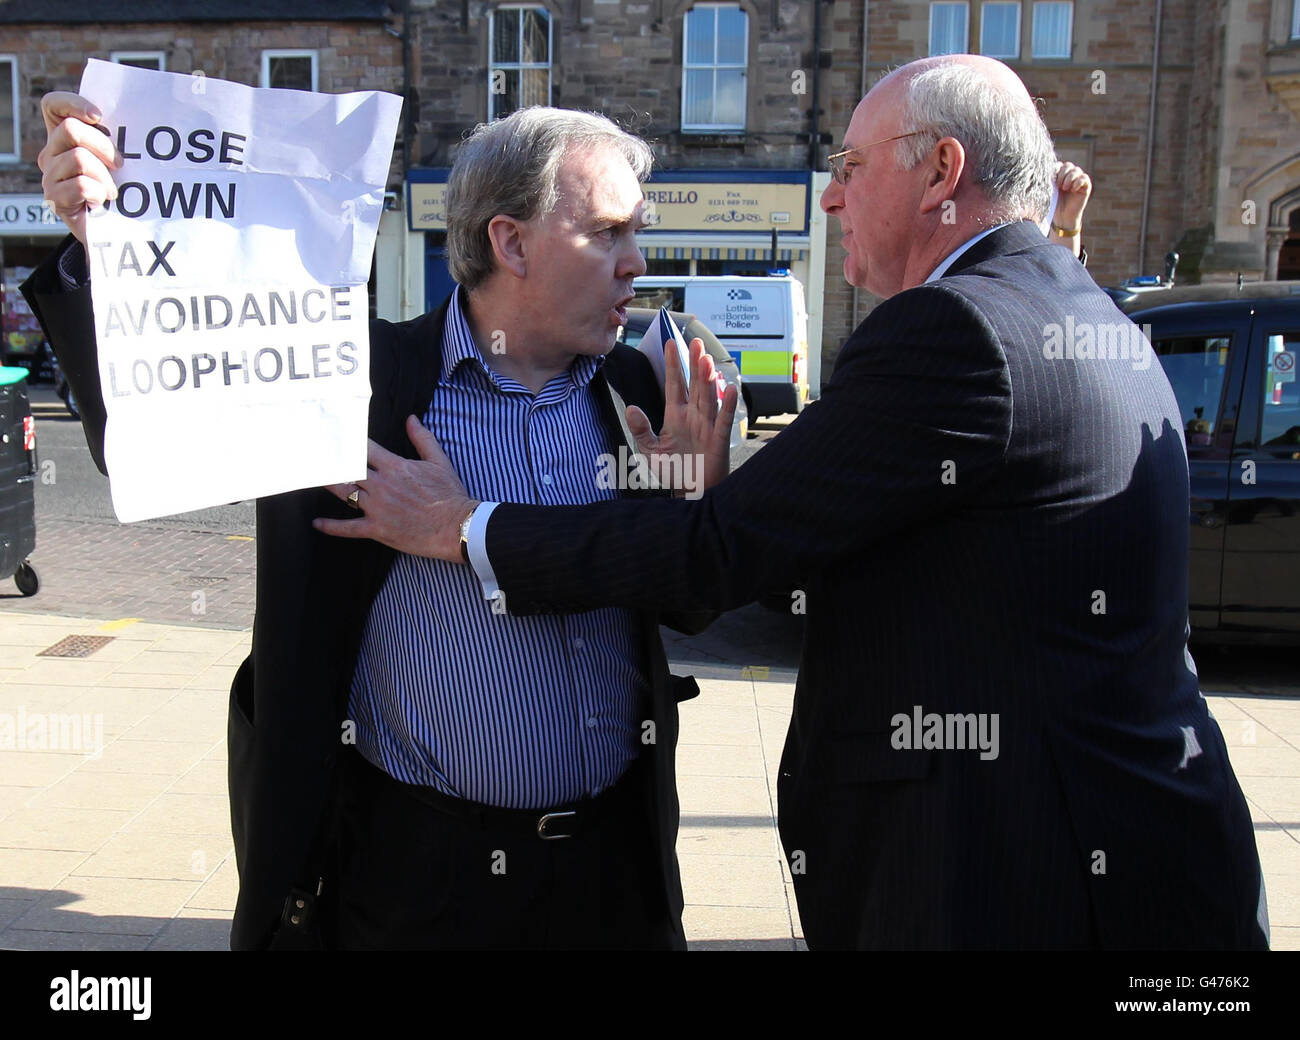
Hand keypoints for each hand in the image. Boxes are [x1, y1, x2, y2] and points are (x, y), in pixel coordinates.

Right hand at [37, 92, 119, 245]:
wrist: (116, 231)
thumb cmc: (121, 193)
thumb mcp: (117, 161)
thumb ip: (115, 140)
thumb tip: (140, 123)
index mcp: (63, 139)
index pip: (53, 106)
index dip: (72, 103)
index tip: (99, 116)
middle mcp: (51, 154)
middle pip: (70, 130)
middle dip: (102, 145)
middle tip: (119, 165)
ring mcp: (50, 176)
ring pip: (78, 158)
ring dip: (104, 176)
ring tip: (112, 191)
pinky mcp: (54, 199)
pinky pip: (80, 185)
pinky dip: (97, 193)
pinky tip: (101, 201)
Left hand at [313, 415, 473, 561]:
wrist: (457, 527)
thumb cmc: (449, 495)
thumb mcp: (439, 462)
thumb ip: (422, 439)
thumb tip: (411, 419)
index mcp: (395, 467)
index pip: (363, 448)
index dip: (346, 439)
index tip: (332, 433)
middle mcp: (381, 485)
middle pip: (346, 468)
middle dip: (330, 459)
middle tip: (314, 453)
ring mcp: (377, 508)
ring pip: (343, 493)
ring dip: (327, 484)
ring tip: (312, 477)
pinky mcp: (377, 529)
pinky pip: (348, 528)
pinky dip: (331, 527)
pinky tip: (317, 524)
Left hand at [625, 337, 737, 497]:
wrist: (689, 493)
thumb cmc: (673, 471)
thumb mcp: (650, 450)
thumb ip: (641, 429)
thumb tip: (631, 408)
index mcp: (675, 416)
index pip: (674, 385)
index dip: (673, 365)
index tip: (669, 343)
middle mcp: (693, 417)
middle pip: (694, 385)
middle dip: (694, 364)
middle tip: (696, 342)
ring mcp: (707, 427)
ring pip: (708, 398)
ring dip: (708, 380)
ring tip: (707, 360)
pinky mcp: (718, 440)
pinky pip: (723, 420)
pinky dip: (727, 406)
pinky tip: (728, 389)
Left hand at [1052, 160, 1091, 230]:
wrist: (1062, 217)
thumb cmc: (1053, 204)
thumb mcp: (1047, 191)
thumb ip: (1045, 181)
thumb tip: (1038, 171)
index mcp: (1060, 176)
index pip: (1059, 165)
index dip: (1055, 170)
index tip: (1051, 180)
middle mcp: (1070, 176)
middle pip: (1068, 165)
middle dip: (1062, 174)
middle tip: (1058, 185)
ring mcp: (1078, 180)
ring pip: (1076, 170)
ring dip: (1069, 178)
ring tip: (1064, 188)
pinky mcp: (1086, 186)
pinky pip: (1084, 177)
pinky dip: (1078, 182)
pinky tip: (1073, 190)